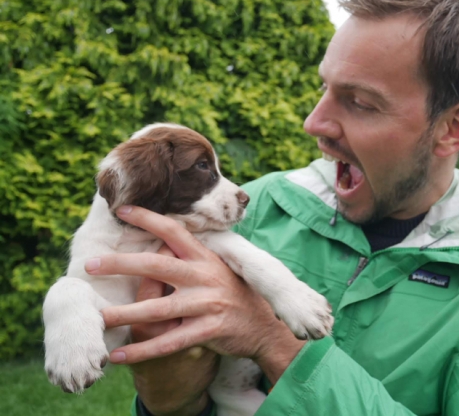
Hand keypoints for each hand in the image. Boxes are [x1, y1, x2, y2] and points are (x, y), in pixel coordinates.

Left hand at [87, 206, 305, 383]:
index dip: (147, 218)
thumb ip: (190, 258)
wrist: (263, 326)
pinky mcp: (209, 330)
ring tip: (99, 318)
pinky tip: (119, 355)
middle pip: (156, 266)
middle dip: (121, 264)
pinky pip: (170, 342)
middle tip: (90, 265)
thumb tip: (156, 240)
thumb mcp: (216, 268)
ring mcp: (207, 303)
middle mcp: (205, 276)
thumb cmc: (233, 294)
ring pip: (158, 309)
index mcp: (205, 257)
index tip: (121, 210)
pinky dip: (143, 351)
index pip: (174, 231)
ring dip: (125, 314)